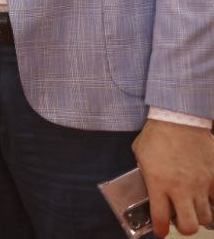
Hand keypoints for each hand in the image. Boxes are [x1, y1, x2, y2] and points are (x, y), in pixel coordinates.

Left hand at [133, 118, 213, 236]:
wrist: (179, 119)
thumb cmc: (156, 135)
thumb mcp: (140, 155)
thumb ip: (146, 174)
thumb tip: (150, 186)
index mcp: (158, 184)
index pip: (160, 218)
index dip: (160, 230)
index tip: (160, 232)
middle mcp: (180, 189)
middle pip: (189, 226)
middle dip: (184, 228)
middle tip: (181, 221)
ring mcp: (200, 184)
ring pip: (206, 217)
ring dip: (200, 216)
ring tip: (194, 209)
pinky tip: (208, 198)